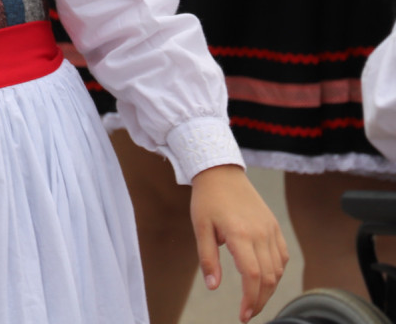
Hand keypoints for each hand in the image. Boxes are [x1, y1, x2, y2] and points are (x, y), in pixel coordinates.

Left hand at [188, 165, 286, 322]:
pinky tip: (265, 279)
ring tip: (255, 300)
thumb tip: (213, 286)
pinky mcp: (275, 227)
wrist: (221, 172)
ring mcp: (271, 230)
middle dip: (260, 301)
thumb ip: (208, 258)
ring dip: (269, 289)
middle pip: (268, 277)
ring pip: (278, 269)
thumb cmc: (207, 199)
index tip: (243, 314)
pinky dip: (276, 272)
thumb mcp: (200, 228)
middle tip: (249, 313)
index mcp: (240, 234)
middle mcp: (260, 234)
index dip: (250, 299)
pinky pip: (282, 256)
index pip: (252, 276)